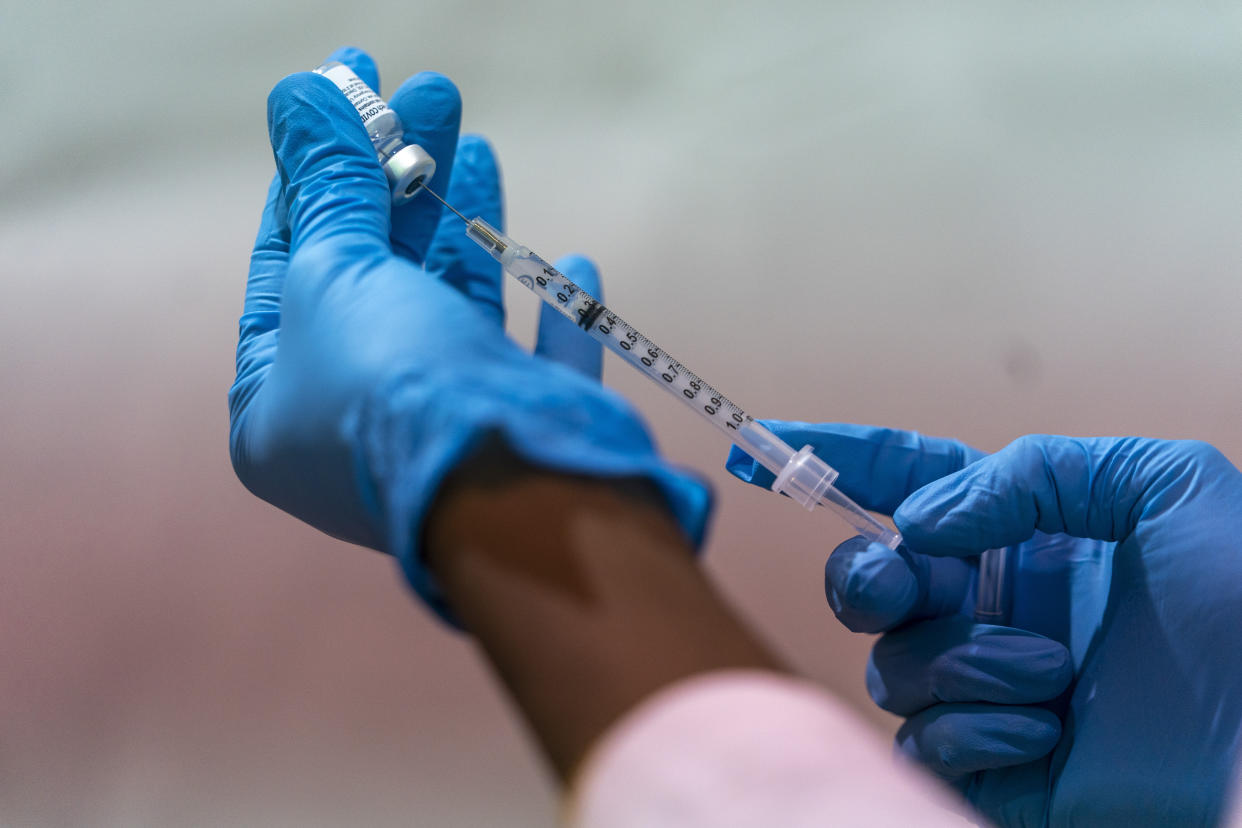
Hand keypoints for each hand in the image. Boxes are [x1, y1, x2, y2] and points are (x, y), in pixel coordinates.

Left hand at [229, 47, 709, 618]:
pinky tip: (567, 262)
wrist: (507, 483)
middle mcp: (355, 420)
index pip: (288, 264)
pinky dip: (554, 312)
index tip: (345, 99)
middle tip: (430, 96)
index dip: (317, 174)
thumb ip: (329, 186)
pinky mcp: (520, 430)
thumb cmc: (392, 386)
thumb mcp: (335, 273)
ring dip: (466, 224)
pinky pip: (535, 360)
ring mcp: (442, 427)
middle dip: (402, 180)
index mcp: (278, 405)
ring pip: (453, 306)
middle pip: (377, 273)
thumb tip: (303, 92)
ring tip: (476, 145)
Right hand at [727, 422, 1241, 824]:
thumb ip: (1037, 472)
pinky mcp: (990, 761)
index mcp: (1030, 534)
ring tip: (1051, 672)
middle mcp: (998, 605)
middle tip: (909, 580)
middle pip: (871, 575)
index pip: (911, 482)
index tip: (764, 447)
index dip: (835, 460)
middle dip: (868, 573)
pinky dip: (974, 727)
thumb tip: (926, 520)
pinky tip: (1047, 728)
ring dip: (961, 661)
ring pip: (891, 661)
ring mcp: (988, 684)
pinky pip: (921, 739)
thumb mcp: (1169, 491)